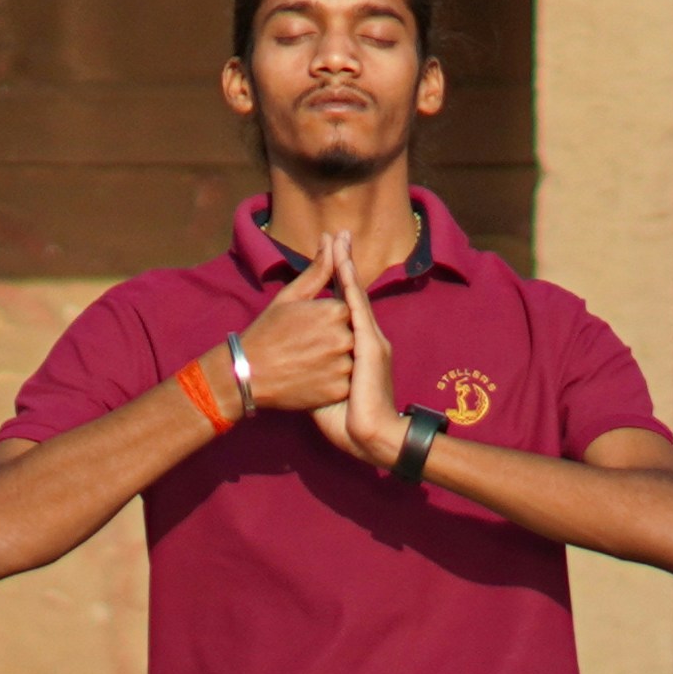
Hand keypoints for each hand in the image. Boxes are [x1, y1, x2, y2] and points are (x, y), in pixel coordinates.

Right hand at [231, 232, 360, 420]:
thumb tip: (331, 237)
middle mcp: (343, 337)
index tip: (307, 327)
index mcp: (335, 311)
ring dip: (335, 359)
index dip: (326, 317)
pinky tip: (311, 377)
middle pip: (350, 333)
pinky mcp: (338, 389)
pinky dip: (333, 379)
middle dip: (333, 338)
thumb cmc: (268, 331)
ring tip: (307, 361)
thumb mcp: (291, 296)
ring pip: (350, 358)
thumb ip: (318, 269)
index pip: (346, 309)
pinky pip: (345, 381)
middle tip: (306, 345)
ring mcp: (342, 365)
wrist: (247, 374)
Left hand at [312, 218, 405, 472]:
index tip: (331, 254)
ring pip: (355, 296)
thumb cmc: (344, 419)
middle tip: (337, 234)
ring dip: (346, 267)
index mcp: (357, 346)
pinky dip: (350, 287)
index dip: (338, 279)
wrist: (368, 439)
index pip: (345, 305)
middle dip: (344, 263)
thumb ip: (316, 363)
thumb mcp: (324, 385)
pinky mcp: (370, 347)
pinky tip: (343, 269)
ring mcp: (371, 341)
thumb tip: (301, 354)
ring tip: (339, 241)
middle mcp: (367, 338)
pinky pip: (357, 310)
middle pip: (352, 293)